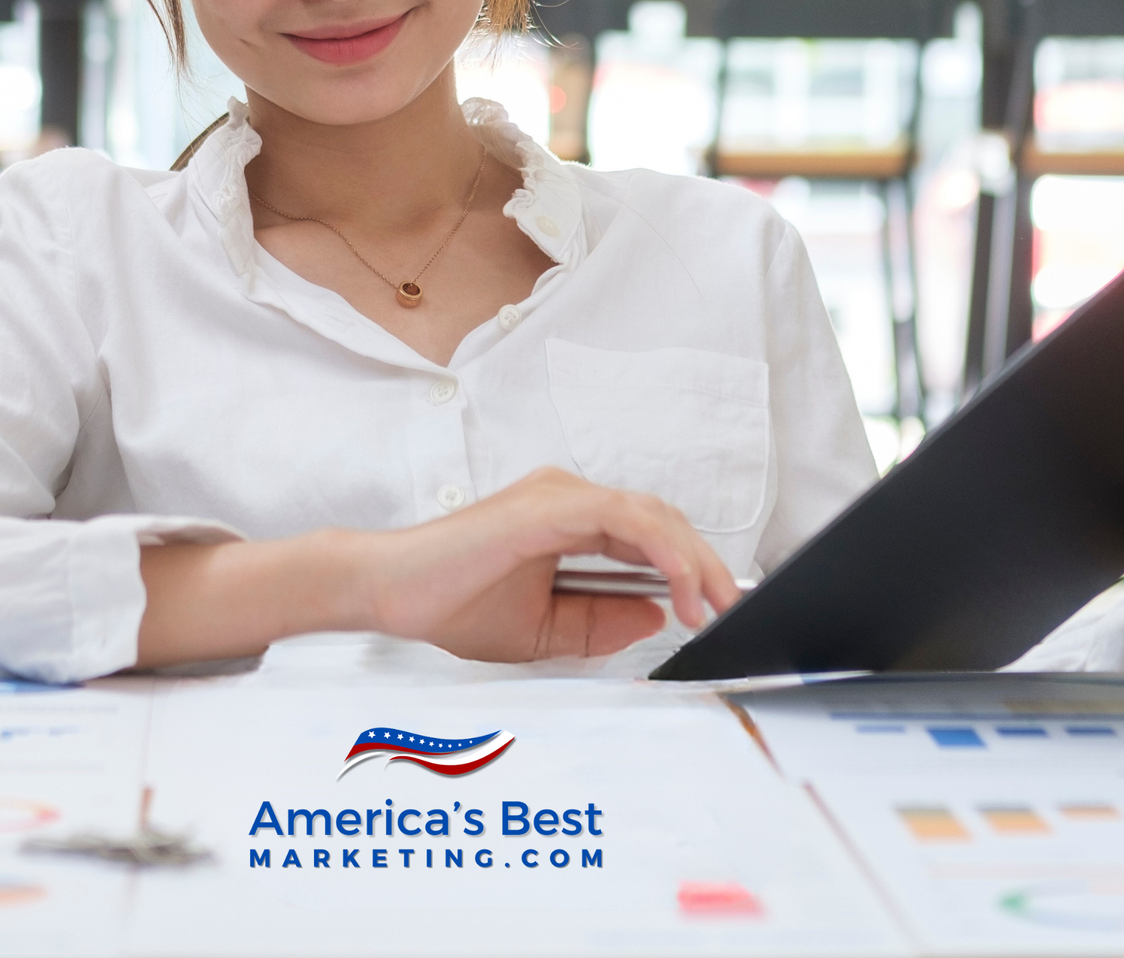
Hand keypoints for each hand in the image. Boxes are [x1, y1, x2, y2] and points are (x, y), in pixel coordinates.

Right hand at [134, 467, 741, 668]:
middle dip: (705, 566)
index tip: (717, 612)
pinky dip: (660, 551)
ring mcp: (558, 494)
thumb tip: (657, 613)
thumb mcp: (545, 629)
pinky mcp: (548, 505)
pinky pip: (624, 519)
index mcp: (568, 521)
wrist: (392, 593)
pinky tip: (677, 588)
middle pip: (660, 521)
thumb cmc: (453, 604)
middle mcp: (568, 497)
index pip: (648, 538)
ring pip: (650, 515)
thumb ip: (601, 621)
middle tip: (732, 610)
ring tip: (713, 605)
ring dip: (692, 560)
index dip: (691, 570)